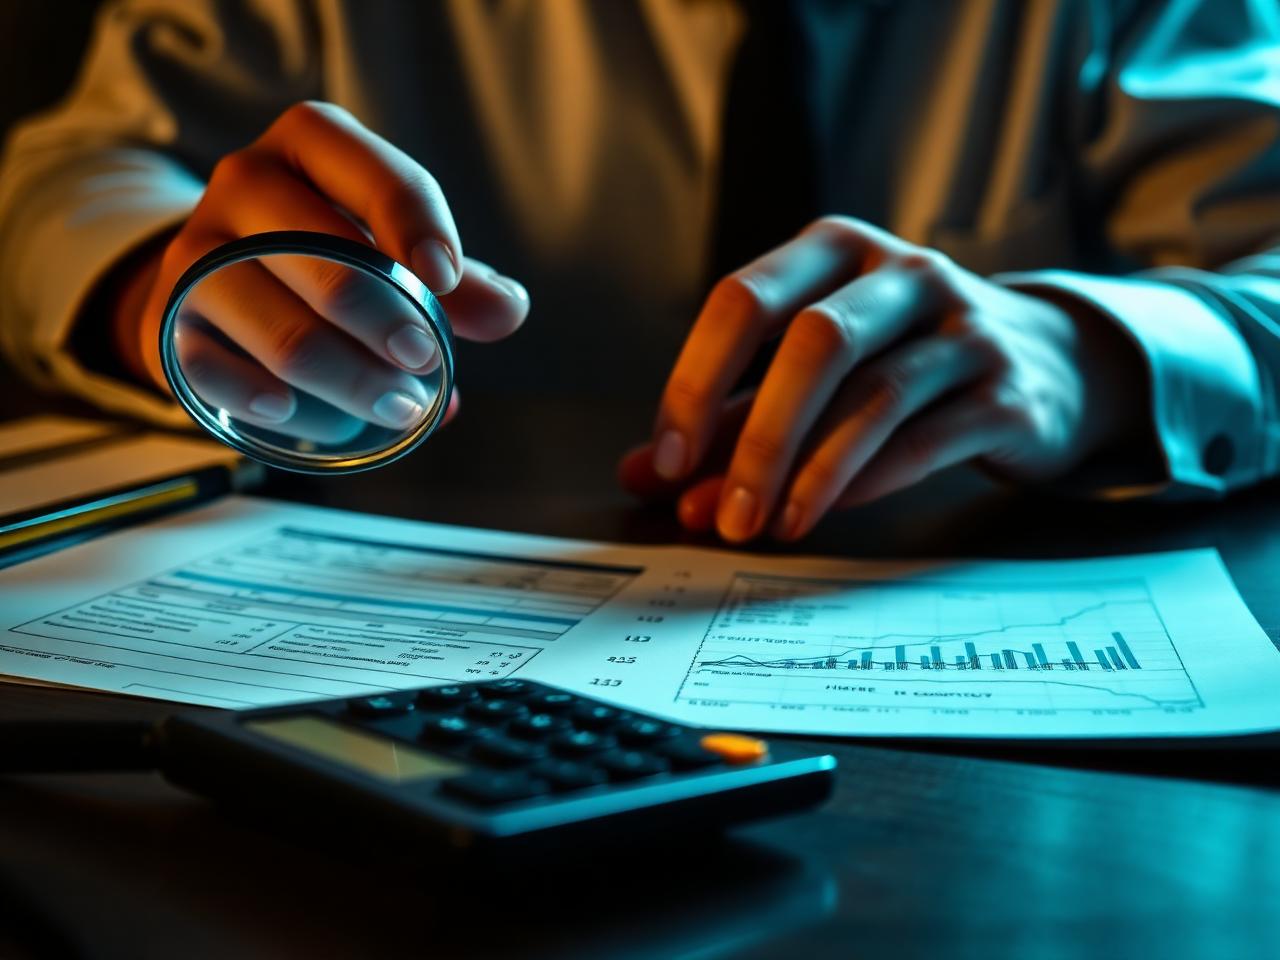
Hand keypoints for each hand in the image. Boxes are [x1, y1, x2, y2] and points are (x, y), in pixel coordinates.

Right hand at [113, 101, 528, 439]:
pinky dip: (286, 409)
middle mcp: (245, 183)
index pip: (374, 175)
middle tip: (426, 363)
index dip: (417, 228)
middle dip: (390, 323)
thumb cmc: (331, 253)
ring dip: (354, 384)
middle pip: (328, 263)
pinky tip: (323, 421)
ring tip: (400, 408)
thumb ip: (460, 282)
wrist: (221, 278)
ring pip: (287, 334)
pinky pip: (228, 378)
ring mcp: (197, 251)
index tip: (446, 283)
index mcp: (312, 144)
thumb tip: (506, 310)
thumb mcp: (399, 249)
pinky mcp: (168, 320)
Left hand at [620, 216, 1142, 541]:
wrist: (1046, 362)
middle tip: (717, 512)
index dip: (694, 383)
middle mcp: (902, 274)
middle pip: (814, 343)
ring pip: (873, 394)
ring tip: (766, 526)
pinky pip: (924, 438)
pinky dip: (863, 482)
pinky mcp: (1006, 391)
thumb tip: (642, 474)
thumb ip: (730, 418)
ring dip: (808, 471)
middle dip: (756, 437)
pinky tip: (821, 514)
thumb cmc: (902, 359)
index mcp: (834, 251)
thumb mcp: (813, 371)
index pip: (745, 300)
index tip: (665, 462)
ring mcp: (963, 328)